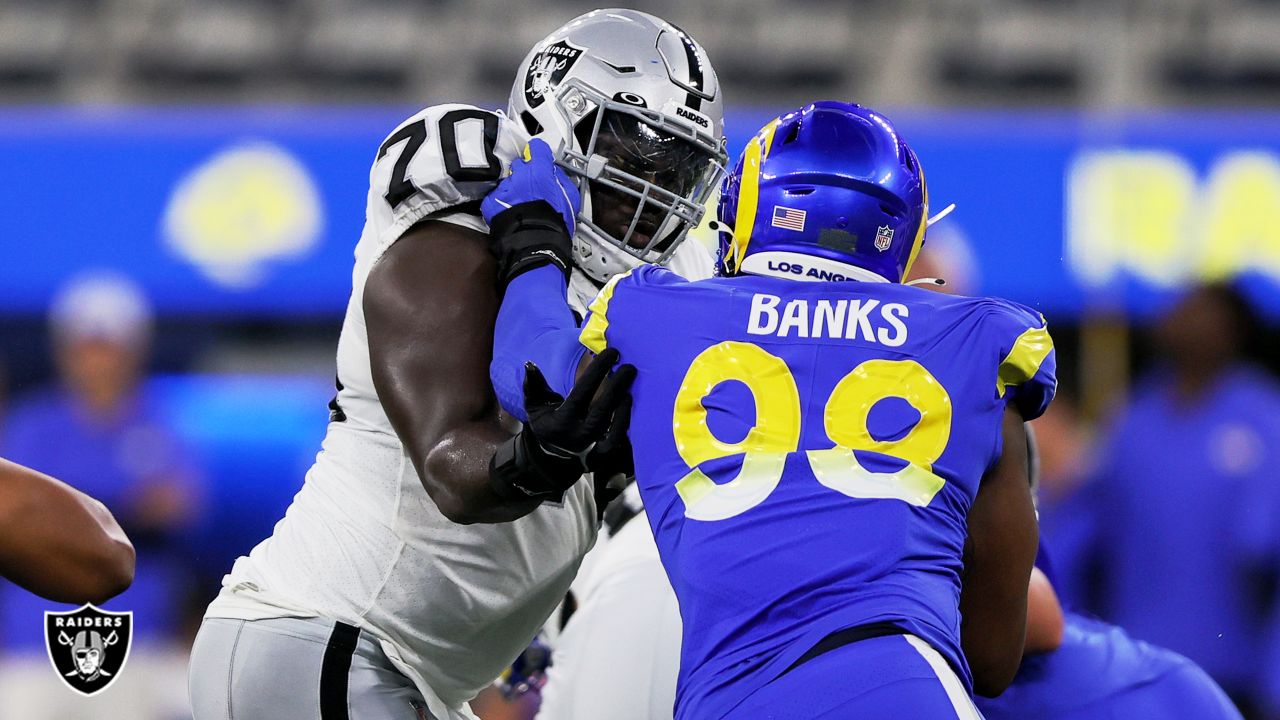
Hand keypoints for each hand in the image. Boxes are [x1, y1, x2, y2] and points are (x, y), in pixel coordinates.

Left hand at [482, 140, 582, 285]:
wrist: (536, 244)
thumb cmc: (556, 223)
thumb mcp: (569, 198)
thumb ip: (561, 179)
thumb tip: (554, 172)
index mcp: (540, 171)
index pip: (536, 149)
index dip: (538, 154)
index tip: (538, 159)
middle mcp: (519, 175)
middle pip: (520, 165)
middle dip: (525, 173)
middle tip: (531, 188)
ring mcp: (503, 188)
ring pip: (507, 181)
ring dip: (512, 189)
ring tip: (520, 205)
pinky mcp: (491, 202)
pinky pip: (495, 196)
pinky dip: (500, 202)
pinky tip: (509, 212)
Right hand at [489, 349, 635, 501]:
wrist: (553, 456)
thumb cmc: (547, 422)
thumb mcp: (535, 405)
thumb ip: (533, 385)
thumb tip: (530, 364)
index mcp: (562, 421)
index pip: (582, 392)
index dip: (597, 372)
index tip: (611, 353)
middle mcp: (579, 434)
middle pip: (602, 409)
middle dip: (617, 386)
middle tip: (630, 366)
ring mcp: (593, 445)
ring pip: (615, 425)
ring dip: (625, 403)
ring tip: (632, 381)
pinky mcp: (604, 453)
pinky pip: (619, 437)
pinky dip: (626, 420)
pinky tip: (630, 401)